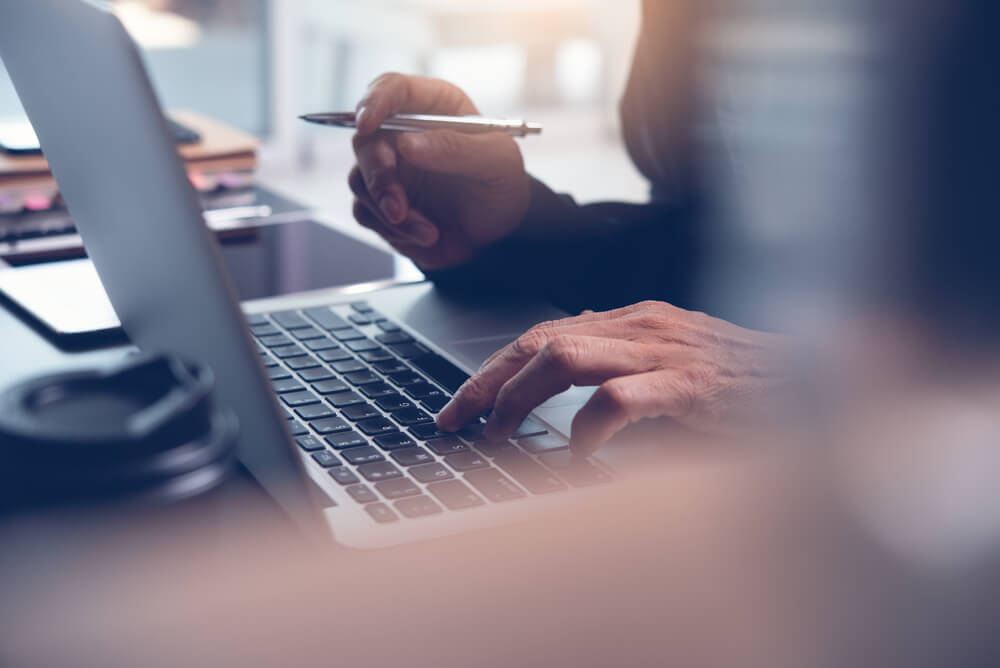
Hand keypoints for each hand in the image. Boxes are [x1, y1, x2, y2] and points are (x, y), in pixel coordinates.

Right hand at [348, 73, 530, 270]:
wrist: (499, 231)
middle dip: (377, 174)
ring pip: (360, 180)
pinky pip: (366, 212)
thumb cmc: (501, 184)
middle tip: (398, 206)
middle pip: (364, 139)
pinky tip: (427, 236)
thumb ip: (456, 148)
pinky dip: (392, 229)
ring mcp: (389, 168)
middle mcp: (402, 132)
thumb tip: (406, 143)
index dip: (375, 101)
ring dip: (389, 211)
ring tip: (430, 232)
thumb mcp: (496, 162)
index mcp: (433, 106)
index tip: (368, 124)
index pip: (393, 89)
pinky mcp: (382, 201)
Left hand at [436, 301, 786, 455]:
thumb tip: (561, 415)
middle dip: (486, 383)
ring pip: (561, 356)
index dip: (492, 370)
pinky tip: (576, 460)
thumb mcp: (669, 374)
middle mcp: (640, 325)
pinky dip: (585, 431)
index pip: (540, 335)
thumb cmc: (742, 388)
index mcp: (632, 321)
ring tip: (500, 439)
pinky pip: (616, 400)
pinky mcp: (688, 384)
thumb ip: (617, 380)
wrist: (820, 381)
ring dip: (519, 400)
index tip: (459, 407)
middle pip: (537, 341)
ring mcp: (663, 350)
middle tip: (453, 422)